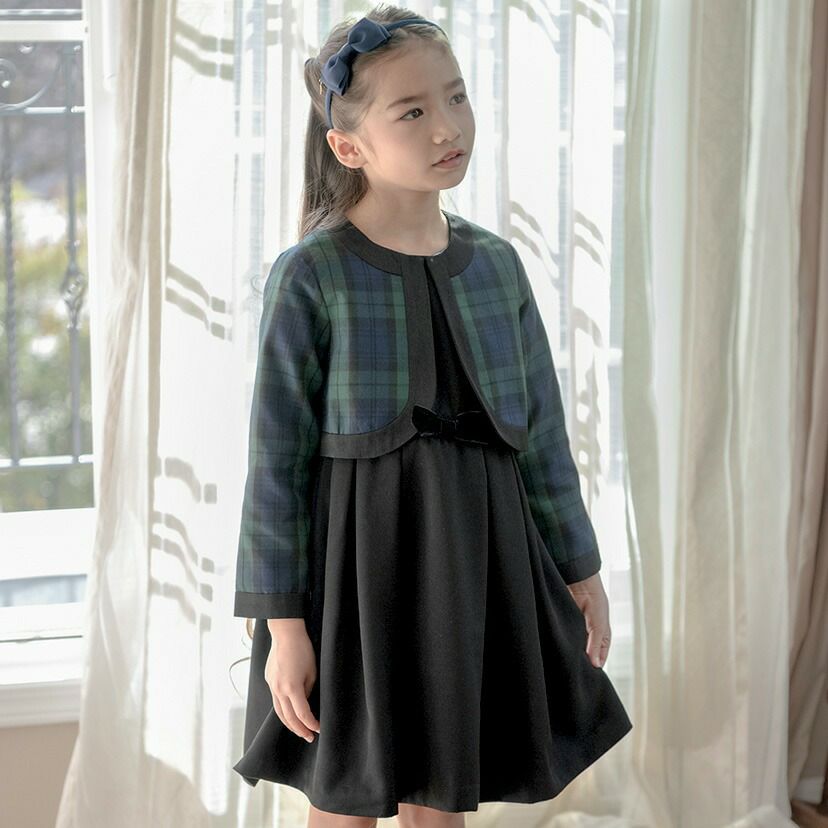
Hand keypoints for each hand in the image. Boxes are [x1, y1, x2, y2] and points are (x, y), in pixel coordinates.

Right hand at [264, 619, 320, 742]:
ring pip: (279, 711)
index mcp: (292, 688)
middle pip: (288, 718)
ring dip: (288, 723)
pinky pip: (275, 700)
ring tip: (298, 730)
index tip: (318, 729)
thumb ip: (307, 690)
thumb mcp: (312, 672)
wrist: (286, 634)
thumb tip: (305, 701)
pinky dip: (282, 709)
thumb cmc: (303, 650)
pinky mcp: (269, 679)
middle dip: (299, 729)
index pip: (302, 714)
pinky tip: (289, 712)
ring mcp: (272, 685)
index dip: (310, 724)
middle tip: (308, 737)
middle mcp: (279, 689)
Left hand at [566, 573, 610, 668]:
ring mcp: (577, 631)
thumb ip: (596, 645)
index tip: (586, 675)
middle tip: (574, 669)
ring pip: (574, 647)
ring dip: (571, 651)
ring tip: (567, 659)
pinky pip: (564, 637)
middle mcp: (590, 636)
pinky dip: (563, 642)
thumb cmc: (596, 603)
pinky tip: (560, 646)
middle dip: (581, 660)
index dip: (594, 666)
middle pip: (585, 654)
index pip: (599, 658)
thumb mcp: (599, 626)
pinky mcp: (566, 626)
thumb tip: (595, 665)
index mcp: (602, 638)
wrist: (582, 584)